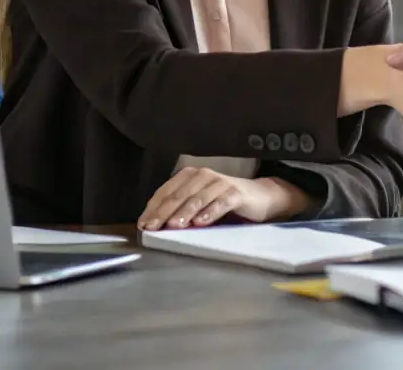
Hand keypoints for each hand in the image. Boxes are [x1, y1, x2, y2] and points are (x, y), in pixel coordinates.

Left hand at [138, 168, 308, 230]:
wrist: (259, 197)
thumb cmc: (222, 202)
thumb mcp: (198, 203)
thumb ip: (179, 209)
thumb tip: (153, 224)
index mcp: (189, 176)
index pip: (166, 192)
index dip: (153, 208)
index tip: (143, 225)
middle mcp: (203, 175)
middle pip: (179, 195)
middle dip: (164, 212)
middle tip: (153, 227)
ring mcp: (220, 182)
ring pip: (198, 198)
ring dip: (185, 212)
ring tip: (174, 226)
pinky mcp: (235, 193)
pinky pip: (220, 202)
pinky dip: (210, 212)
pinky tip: (201, 222)